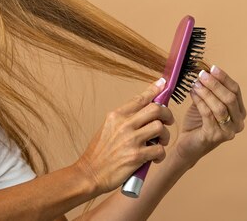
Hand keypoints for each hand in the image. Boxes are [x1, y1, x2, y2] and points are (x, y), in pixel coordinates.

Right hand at [76, 79, 174, 193]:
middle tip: (167, 122)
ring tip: (159, 143)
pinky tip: (155, 158)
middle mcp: (124, 124)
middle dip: (167, 115)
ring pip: (160, 128)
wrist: (90, 172)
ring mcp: (130, 139)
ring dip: (165, 137)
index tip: (163, 84)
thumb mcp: (107, 127)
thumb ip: (124, 119)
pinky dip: (161, 154)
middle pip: (156, 109)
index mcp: (116, 115)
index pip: (140, 98)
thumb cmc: (100, 152)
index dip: (154, 90)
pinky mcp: (136, 156)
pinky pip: (159, 149)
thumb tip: (144, 112)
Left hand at [174, 65, 244, 166]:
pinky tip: (192, 93)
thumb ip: (207, 91)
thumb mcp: (204, 103)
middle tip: (201, 75)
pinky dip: (200, 102)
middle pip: (230, 98)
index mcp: (238, 112)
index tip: (212, 68)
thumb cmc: (197, 123)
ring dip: (207, 92)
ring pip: (220, 107)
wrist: (187, 144)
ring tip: (195, 83)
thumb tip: (203, 72)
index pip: (236, 91)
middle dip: (215, 84)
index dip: (224, 78)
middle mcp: (238, 122)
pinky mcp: (215, 136)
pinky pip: (208, 115)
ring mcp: (228, 131)